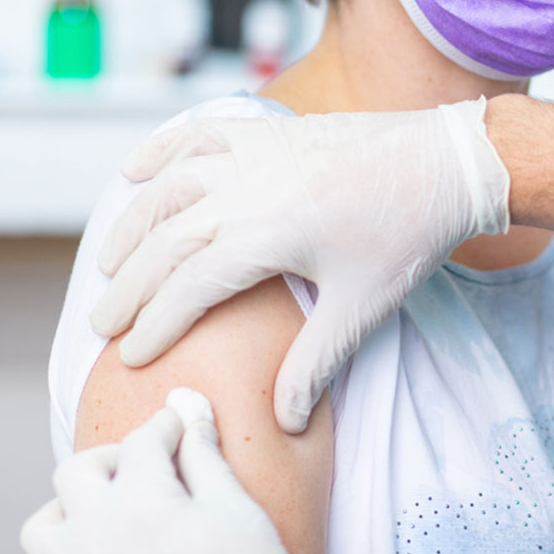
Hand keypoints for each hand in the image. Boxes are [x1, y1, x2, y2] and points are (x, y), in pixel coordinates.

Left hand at [18, 390, 339, 553]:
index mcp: (145, 504)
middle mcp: (97, 539)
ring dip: (71, 510)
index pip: (141, 441)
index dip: (167, 426)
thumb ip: (205, 456)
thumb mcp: (240, 510)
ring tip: (110, 514)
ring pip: (40, 526)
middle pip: (76, 471)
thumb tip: (189, 409)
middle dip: (113, 458)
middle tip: (147, 467)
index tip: (181, 428)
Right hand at [88, 99, 510, 431]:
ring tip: (108, 264)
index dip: (155, 325)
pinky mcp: (271, 130)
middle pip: (164, 241)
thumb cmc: (409, 236)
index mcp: (266, 235)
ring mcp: (255, 153)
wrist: (450, 163)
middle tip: (103, 325)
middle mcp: (246, 188)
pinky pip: (199, 135)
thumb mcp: (363, 307)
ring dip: (132, 226)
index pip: (187, 287)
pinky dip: (160, 151)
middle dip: (128, 287)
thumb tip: (285, 423)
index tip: (131, 356)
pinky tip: (134, 172)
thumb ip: (316, 364)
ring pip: (169, 188)